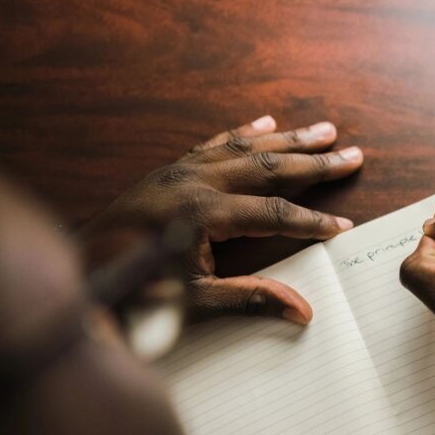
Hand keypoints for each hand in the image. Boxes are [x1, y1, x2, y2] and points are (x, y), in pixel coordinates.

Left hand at [82, 115, 363, 323]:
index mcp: (204, 214)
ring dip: (290, 138)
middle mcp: (196, 182)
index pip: (274, 214)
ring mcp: (181, 171)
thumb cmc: (134, 292)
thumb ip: (251, 300)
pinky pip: (215, 142)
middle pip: (269, 167)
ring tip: (327, 130)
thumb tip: (303, 312)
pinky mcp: (170, 170)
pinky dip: (244, 131)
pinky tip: (267, 122)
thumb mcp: (195, 302)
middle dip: (315, 163)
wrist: (81, 270)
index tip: (343, 227)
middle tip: (354, 155)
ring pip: (247, 147)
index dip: (312, 222)